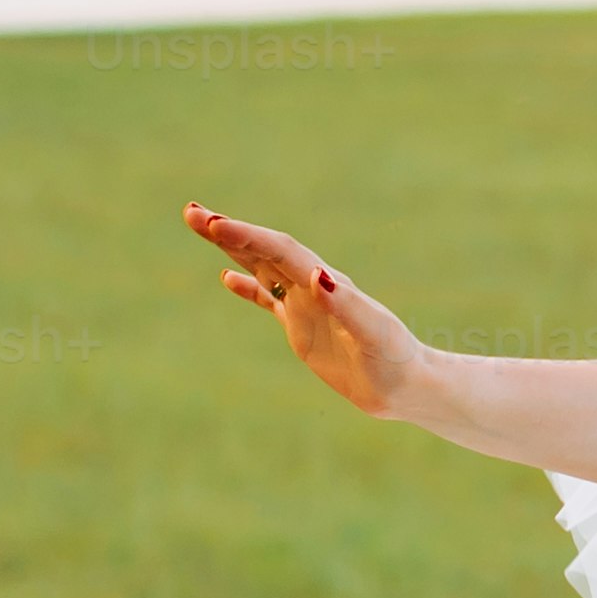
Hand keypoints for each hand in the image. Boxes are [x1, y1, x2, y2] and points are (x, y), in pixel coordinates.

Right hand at [189, 203, 425, 418]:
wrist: (405, 385)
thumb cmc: (394, 359)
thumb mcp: (371, 332)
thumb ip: (345, 304)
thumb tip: (316, 275)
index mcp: (327, 284)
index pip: (280, 251)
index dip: (247, 237)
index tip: (214, 224)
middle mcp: (313, 287)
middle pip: (265, 250)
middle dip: (229, 232)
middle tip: (191, 212)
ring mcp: (306, 304)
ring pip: (262, 267)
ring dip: (233, 248)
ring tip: (203, 225)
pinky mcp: (304, 326)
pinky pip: (269, 299)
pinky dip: (248, 286)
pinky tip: (226, 278)